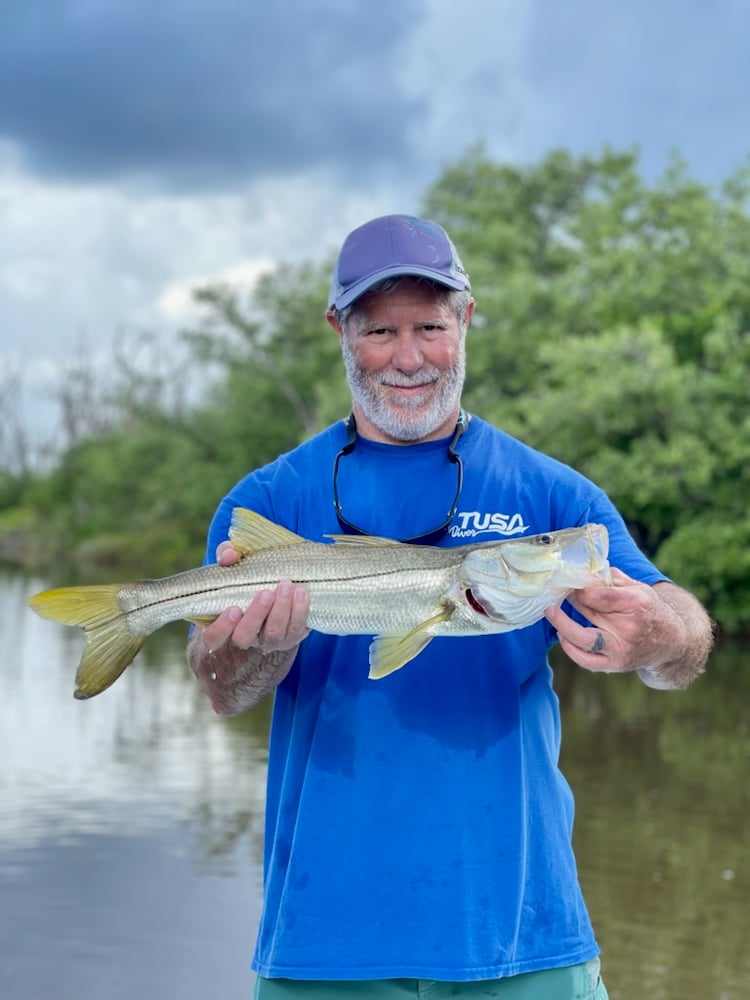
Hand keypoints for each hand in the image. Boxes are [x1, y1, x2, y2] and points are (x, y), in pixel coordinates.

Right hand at [200, 540, 310, 653]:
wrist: (272, 592)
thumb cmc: (244, 580)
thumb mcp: (232, 567)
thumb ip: (226, 557)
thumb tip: (230, 554)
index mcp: (221, 626)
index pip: (214, 637)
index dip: (222, 627)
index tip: (234, 609)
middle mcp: (244, 638)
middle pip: (245, 637)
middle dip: (256, 614)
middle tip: (266, 592)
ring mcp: (268, 641)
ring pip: (274, 635)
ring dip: (282, 610)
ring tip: (288, 586)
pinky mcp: (290, 637)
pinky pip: (296, 630)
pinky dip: (300, 611)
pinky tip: (301, 592)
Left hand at [544, 568, 679, 674]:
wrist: (672, 641)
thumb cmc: (650, 610)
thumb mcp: (638, 588)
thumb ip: (611, 578)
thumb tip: (584, 572)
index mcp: (635, 603)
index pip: (597, 595)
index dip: (579, 589)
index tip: (571, 584)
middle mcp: (629, 628)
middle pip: (589, 613)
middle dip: (570, 601)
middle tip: (558, 593)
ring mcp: (621, 649)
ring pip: (582, 639)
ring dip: (561, 624)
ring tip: (551, 611)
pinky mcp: (615, 665)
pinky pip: (586, 660)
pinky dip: (570, 648)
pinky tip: (562, 634)